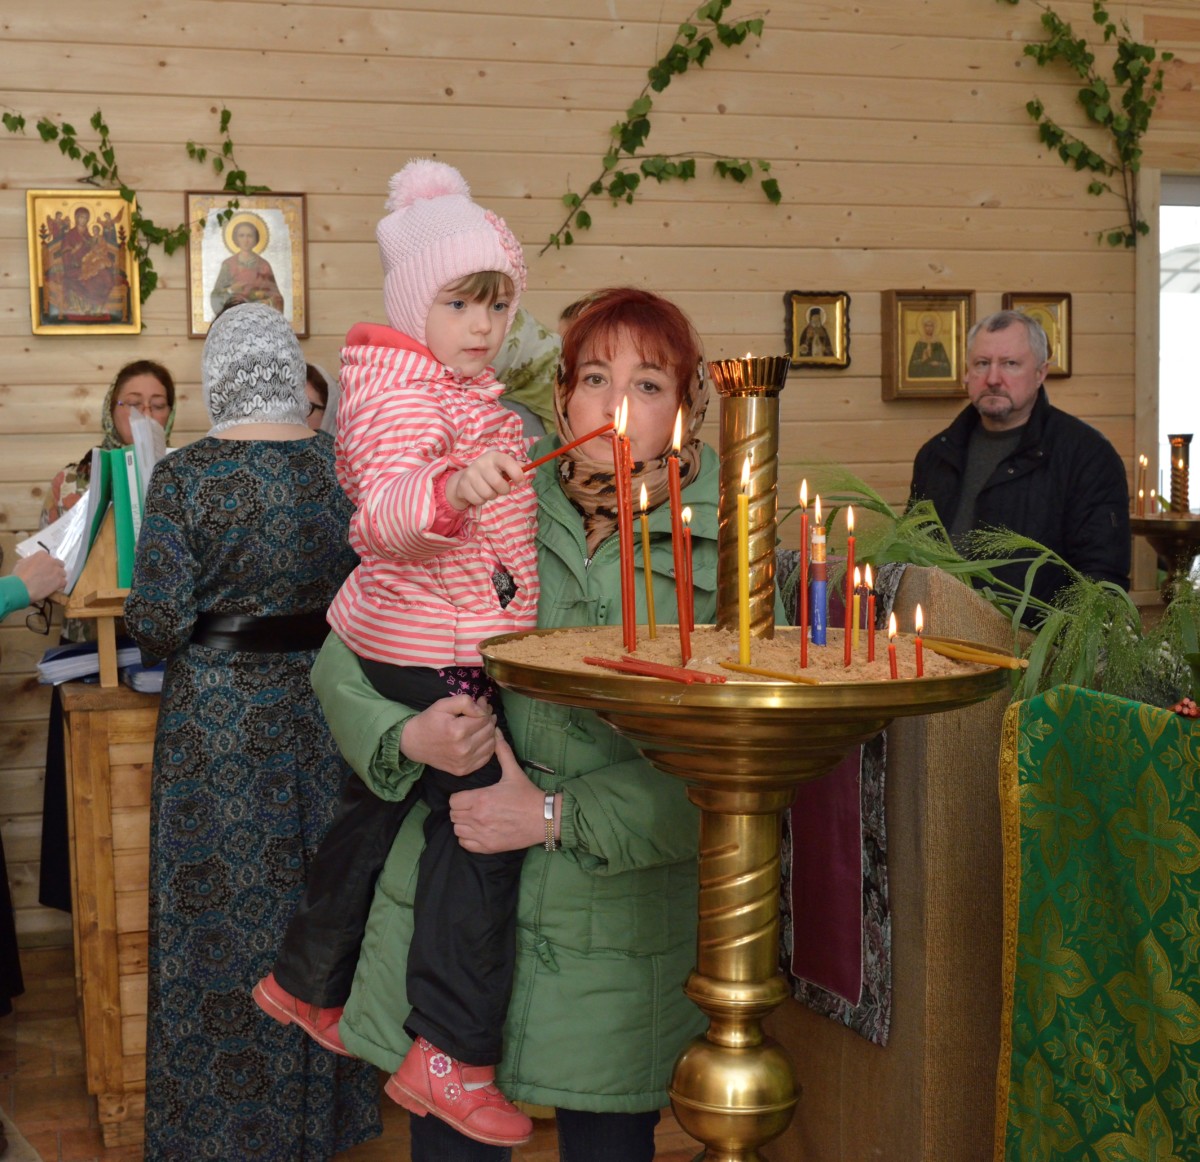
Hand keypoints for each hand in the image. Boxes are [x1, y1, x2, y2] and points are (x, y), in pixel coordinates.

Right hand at [13, 551, 66, 602]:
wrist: (20, 588)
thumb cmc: (18, 576)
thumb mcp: (21, 563)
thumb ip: (30, 560)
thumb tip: (32, 562)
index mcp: (42, 555)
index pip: (49, 558)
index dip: (47, 565)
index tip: (44, 569)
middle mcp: (52, 561)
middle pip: (59, 564)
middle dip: (55, 569)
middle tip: (49, 576)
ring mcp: (57, 571)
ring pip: (63, 573)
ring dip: (58, 578)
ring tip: (51, 583)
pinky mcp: (60, 581)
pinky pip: (64, 582)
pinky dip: (60, 586)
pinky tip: (54, 589)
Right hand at [399, 694, 496, 775]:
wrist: (414, 744)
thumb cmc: (429, 721)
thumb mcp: (443, 704)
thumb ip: (465, 702)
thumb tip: (483, 709)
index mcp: (458, 731)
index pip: (484, 718)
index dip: (485, 709)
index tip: (482, 703)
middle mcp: (463, 749)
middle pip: (489, 730)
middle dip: (489, 719)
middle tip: (485, 713)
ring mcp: (464, 762)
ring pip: (491, 744)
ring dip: (491, 732)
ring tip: (483, 725)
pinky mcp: (464, 770)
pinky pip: (486, 758)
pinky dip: (488, 747)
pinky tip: (481, 738)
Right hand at [445, 451, 524, 509]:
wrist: (464, 479)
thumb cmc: (489, 473)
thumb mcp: (502, 467)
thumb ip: (515, 467)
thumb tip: (527, 467)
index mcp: (494, 457)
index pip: (507, 462)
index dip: (517, 474)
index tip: (521, 483)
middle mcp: (481, 463)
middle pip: (498, 483)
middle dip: (504, 490)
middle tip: (502, 489)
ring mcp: (470, 474)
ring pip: (489, 494)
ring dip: (492, 496)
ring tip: (489, 490)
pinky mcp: (463, 486)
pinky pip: (479, 500)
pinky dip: (481, 500)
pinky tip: (479, 493)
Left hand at [450, 733, 552, 853]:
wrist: (544, 819)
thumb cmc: (527, 795)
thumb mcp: (513, 772)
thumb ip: (502, 751)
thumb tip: (496, 730)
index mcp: (481, 799)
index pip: (453, 800)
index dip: (460, 797)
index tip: (469, 796)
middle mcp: (478, 818)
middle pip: (453, 815)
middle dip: (461, 809)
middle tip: (473, 806)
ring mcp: (482, 834)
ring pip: (457, 830)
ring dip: (463, 824)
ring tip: (475, 818)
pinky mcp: (488, 847)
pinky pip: (465, 844)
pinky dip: (468, 838)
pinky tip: (478, 831)